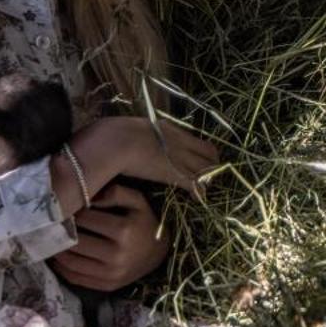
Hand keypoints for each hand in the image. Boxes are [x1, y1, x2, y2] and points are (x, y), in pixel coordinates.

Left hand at [50, 181, 168, 290]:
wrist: (159, 254)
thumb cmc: (145, 223)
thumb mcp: (137, 201)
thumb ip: (116, 193)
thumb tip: (90, 199)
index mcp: (124, 230)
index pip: (85, 219)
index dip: (73, 212)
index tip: (68, 209)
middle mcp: (116, 254)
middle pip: (75, 241)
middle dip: (62, 232)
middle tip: (55, 225)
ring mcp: (111, 274)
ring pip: (71, 261)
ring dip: (58, 250)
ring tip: (53, 240)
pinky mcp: (106, 285)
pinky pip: (75, 278)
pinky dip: (62, 268)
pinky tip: (59, 257)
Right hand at [91, 116, 219, 194]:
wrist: (116, 141)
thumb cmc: (114, 134)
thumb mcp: (130, 128)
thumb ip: (136, 134)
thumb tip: (128, 137)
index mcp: (169, 129)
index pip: (195, 139)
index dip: (202, 151)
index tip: (199, 159)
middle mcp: (180, 141)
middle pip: (209, 152)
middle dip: (212, 163)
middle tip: (209, 175)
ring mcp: (180, 157)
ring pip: (207, 167)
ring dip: (207, 177)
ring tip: (204, 186)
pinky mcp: (175, 174)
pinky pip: (196, 184)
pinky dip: (199, 192)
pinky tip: (198, 198)